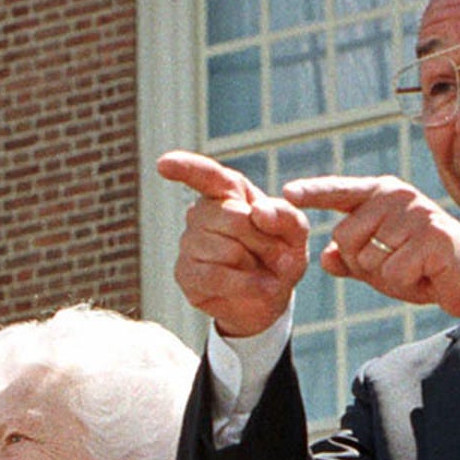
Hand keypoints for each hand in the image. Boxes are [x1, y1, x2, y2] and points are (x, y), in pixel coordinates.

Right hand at [156, 150, 310, 337]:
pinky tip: (255, 287)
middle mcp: (202, 212)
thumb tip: (257, 211)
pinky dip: (243, 285)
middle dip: (263, 241)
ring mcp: (189, 243)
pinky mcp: (185, 273)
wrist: (270, 296)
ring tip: (261, 271)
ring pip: (225, 250)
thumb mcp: (296, 232)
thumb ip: (286, 215)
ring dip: (255, 266)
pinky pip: (215, 276)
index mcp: (228, 192)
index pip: (206, 175)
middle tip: (277, 256)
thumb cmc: (280, 255)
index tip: (163, 163)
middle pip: (232, 217)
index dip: (185, 167)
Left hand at [282, 175, 459, 323]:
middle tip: (399, 263)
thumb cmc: (427, 268)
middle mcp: (398, 197)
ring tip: (415, 268)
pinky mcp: (432, 237)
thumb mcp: (383, 265)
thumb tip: (325, 257)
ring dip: (387, 275)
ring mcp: (416, 214)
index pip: (341, 192)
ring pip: (368, 257)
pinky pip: (393, 272)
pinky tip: (428, 274)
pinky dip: (407, 283)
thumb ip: (353, 260)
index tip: (286, 194)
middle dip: (363, 262)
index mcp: (383, 196)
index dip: (313, 193)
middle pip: (344, 236)